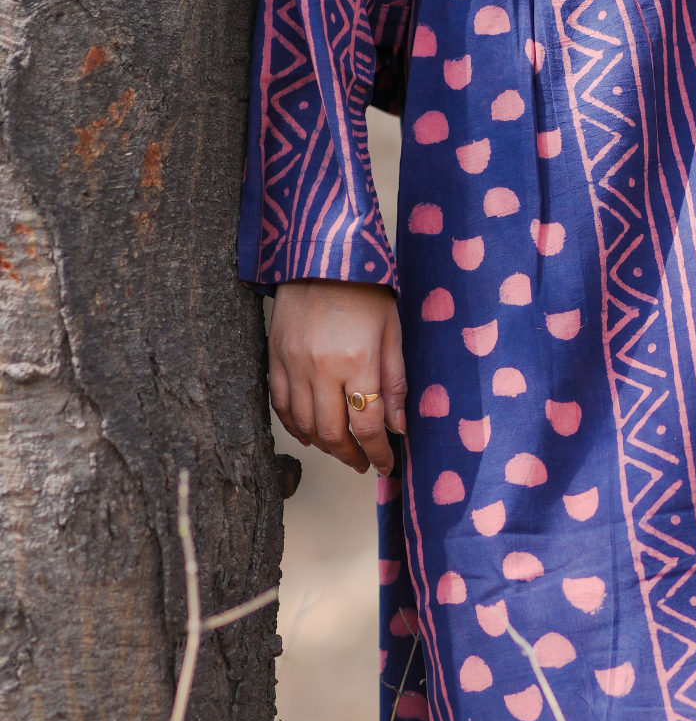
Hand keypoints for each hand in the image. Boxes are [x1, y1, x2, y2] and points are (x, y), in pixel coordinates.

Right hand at [268, 280, 405, 475]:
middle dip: (351, 456)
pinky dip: (295, 427)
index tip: (386, 465)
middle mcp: (321, 366)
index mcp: (358, 359)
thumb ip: (396, 384)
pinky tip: (311, 435)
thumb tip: (398, 427)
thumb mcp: (393, 334)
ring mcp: (293, 363)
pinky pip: (280, 405)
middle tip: (364, 463)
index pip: (367, 425)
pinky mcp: (273, 356)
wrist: (321, 255)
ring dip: (325, 446)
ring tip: (342, 450)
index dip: (379, 453)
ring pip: (304, 425)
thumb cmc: (365, 291)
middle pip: (333, 432)